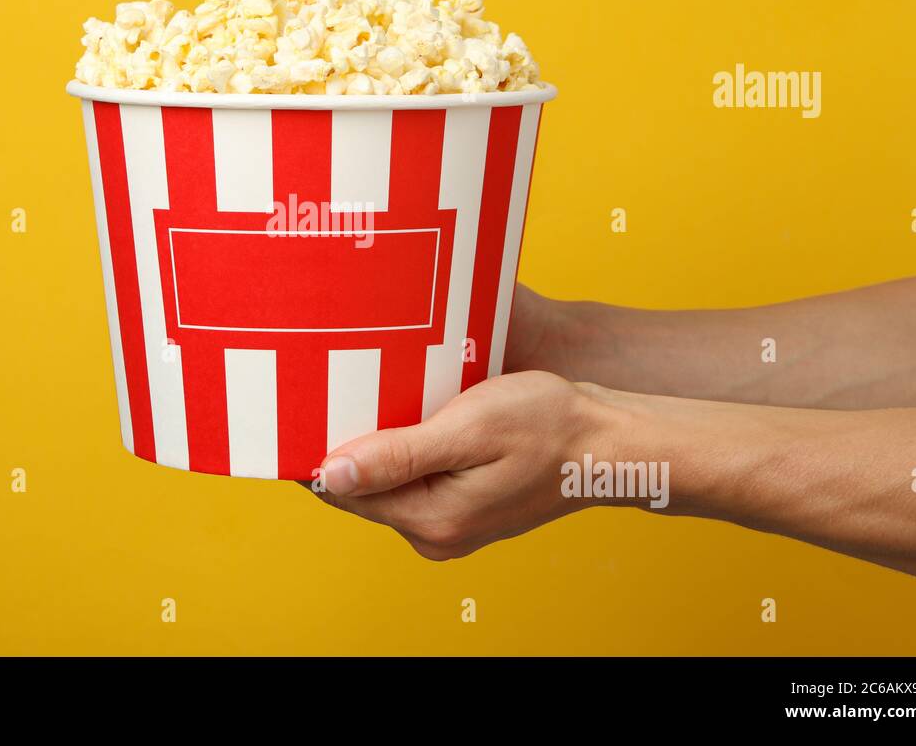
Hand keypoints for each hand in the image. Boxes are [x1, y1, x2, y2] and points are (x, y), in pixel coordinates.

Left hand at [311, 370, 611, 559]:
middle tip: (342, 380)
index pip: (341, 490)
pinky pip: (415, 479)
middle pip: (362, 487)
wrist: (608, 442)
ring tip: (377, 389)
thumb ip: (396, 456)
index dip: (318, 445)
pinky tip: (413, 412)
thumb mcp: (466, 430)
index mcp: (430, 520)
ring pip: (388, 481)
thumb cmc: (546, 425)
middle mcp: (435, 534)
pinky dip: (407, 447)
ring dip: (379, 441)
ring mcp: (452, 526)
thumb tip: (329, 474)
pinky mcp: (465, 510)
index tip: (306, 400)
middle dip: (349, 441)